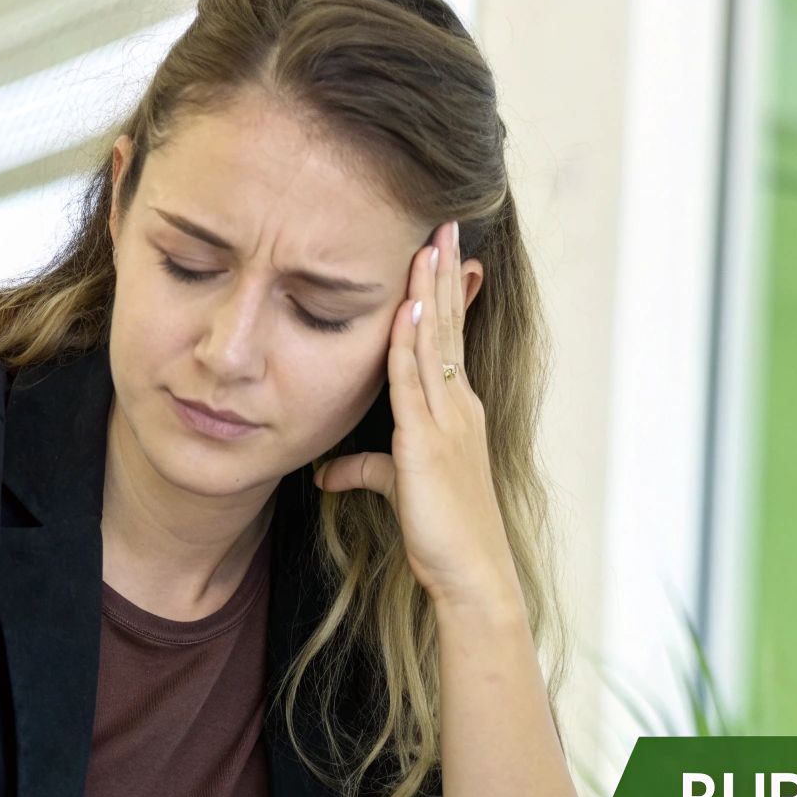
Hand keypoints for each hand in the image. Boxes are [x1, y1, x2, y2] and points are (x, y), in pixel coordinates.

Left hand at [313, 220, 522, 610]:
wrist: (469, 573)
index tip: (441, 253)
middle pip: (448, 327)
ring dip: (431, 290)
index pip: (448, 340)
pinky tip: (409, 307)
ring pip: (436, 343)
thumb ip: (365, 472)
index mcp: (456, 413)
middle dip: (444, 274)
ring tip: (430, 243)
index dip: (444, 295)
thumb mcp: (397, 490)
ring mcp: (448, 420)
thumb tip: (327, 472)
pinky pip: (416, 381)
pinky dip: (412, 341)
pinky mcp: (428, 441)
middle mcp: (458, 407)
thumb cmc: (442, 537)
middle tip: (445, 224)